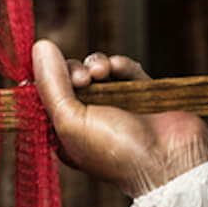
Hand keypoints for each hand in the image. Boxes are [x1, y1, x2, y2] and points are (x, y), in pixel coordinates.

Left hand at [32, 41, 207, 198]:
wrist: (168, 159)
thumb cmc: (116, 152)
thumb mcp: (70, 120)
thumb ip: (51, 84)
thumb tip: (40, 47)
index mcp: (65, 135)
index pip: (46, 98)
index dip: (47, 79)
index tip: (50, 70)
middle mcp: (88, 121)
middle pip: (71, 80)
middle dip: (74, 71)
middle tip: (81, 79)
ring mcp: (115, 107)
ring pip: (98, 72)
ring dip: (97, 65)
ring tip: (101, 72)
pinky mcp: (140, 95)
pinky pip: (124, 71)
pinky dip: (120, 65)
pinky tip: (118, 68)